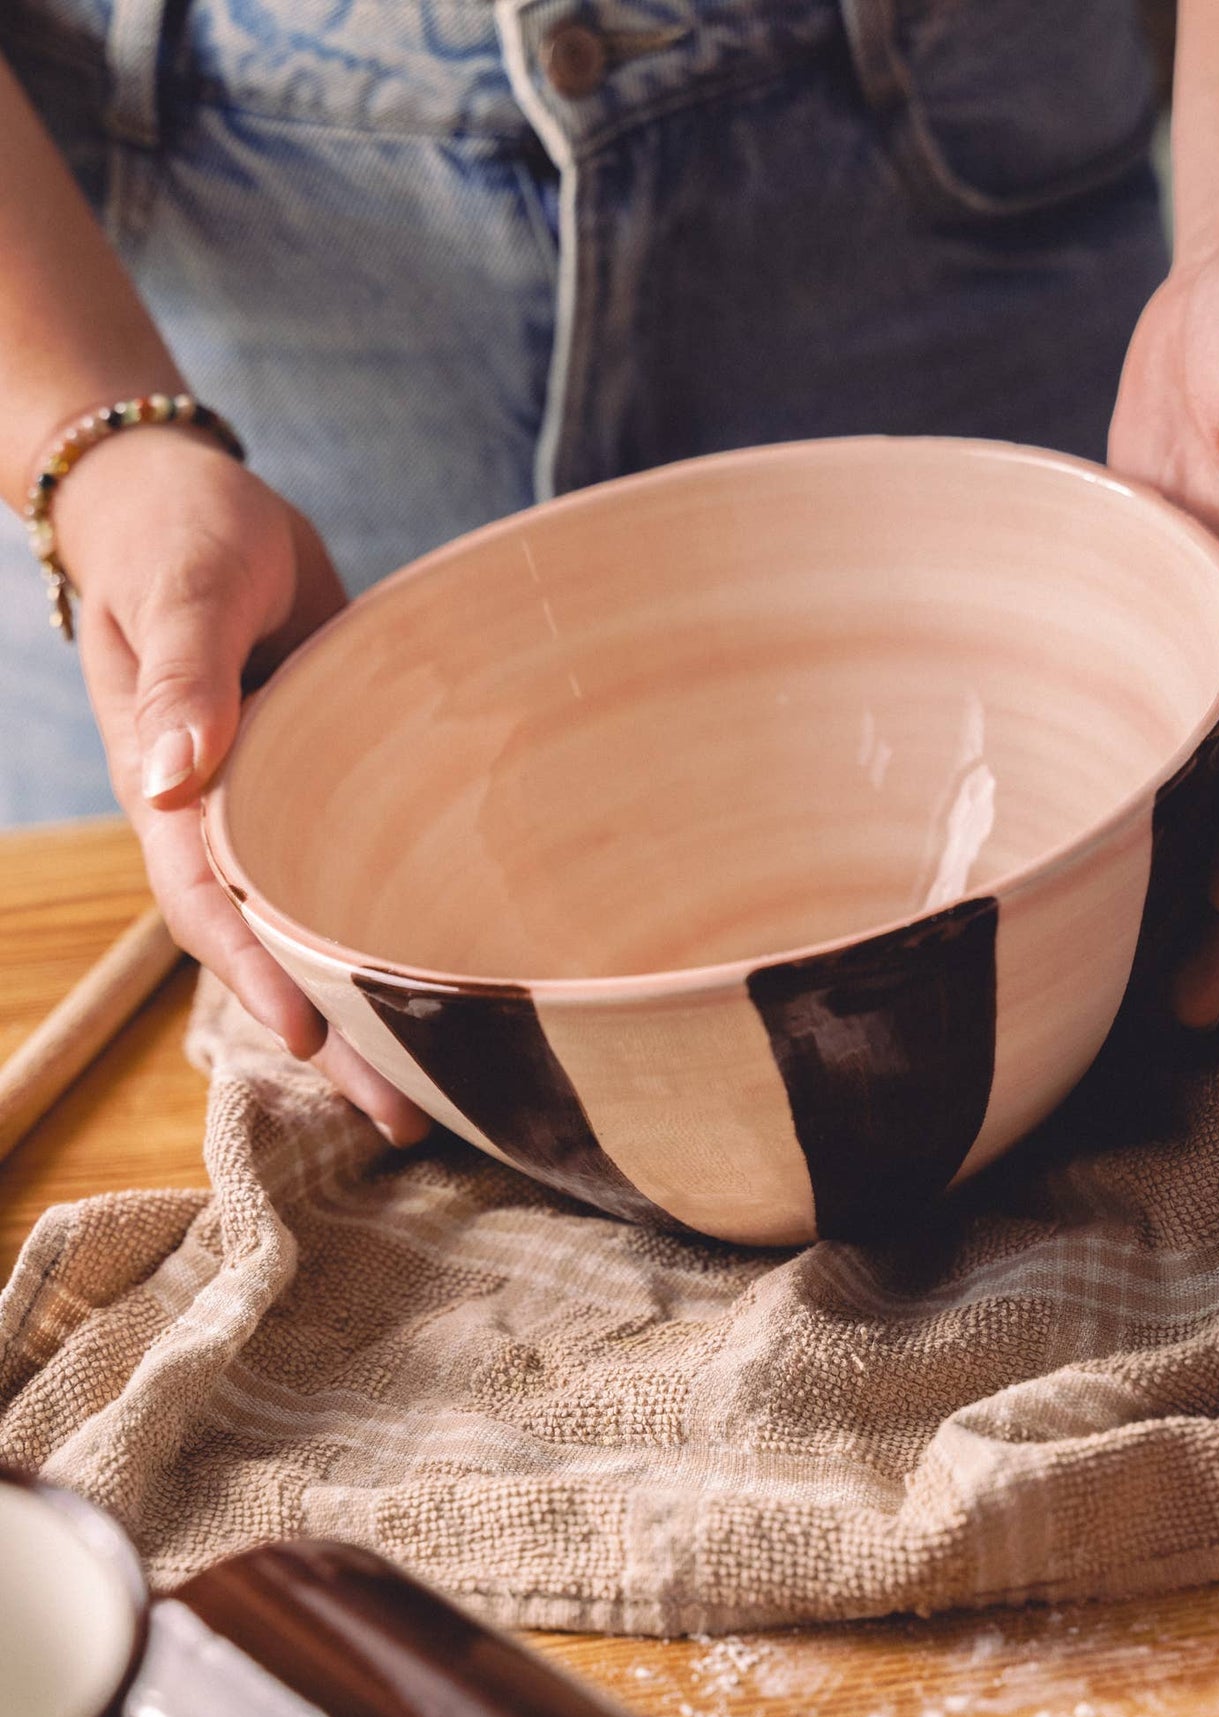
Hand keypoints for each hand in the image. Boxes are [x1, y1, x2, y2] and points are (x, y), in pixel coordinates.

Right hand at [58, 426, 431, 1144]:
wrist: (184, 499)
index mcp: (176, 795)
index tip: (312, 1043)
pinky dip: (393, 927)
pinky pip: (358, 872)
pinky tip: (452, 977)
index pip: (213, 906)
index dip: (260, 977)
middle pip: (276, 950)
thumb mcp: (183, 592)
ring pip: (322, 927)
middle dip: (334, 1038)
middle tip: (408, 1120)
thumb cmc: (177, 536)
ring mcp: (281, 810)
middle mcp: (227, 822)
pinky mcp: (331, 785)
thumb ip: (181, 675)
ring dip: (371, 1006)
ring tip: (442, 1089)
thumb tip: (172, 780)